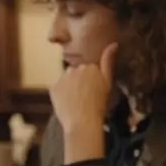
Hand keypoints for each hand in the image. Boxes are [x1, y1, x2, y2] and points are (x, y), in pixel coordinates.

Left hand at [50, 43, 115, 161]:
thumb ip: (108, 62)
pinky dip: (62, 94)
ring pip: (67, 80)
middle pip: (77, 73)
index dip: (92, 80)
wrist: (83, 122)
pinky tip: (69, 104)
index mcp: (89, 66)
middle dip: (80, 81)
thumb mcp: (108, 83)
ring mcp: (62, 78)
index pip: (88, 69)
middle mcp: (73, 68)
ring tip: (77, 101)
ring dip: (71, 87)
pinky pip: (58, 89)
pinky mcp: (53, 87)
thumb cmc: (99, 105)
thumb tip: (113, 44)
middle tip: (87, 97)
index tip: (95, 91)